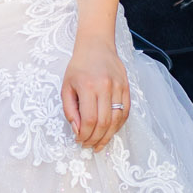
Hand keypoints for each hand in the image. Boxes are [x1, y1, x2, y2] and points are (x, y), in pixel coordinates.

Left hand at [61, 35, 130, 151]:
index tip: (79, 140)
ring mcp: (118, 87)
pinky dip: (118, 125)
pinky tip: (110, 132)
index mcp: (87, 86)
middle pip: (104, 122)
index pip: (89, 119)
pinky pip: (125, 111)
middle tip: (88, 145)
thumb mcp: (66, 87)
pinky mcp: (126, 87)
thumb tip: (77, 130)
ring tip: (99, 144)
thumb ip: (69, 110)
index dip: (85, 134)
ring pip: (117, 119)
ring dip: (108, 136)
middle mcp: (105, 87)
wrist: (96, 46)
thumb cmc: (78, 67)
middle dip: (95, 138)